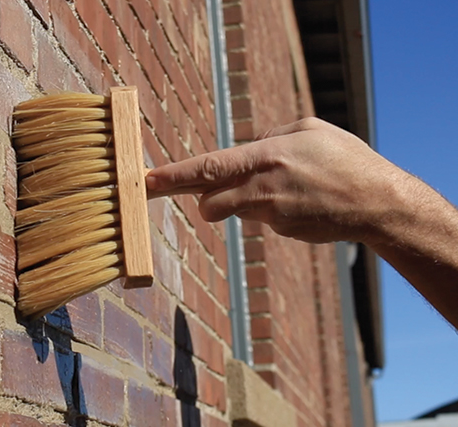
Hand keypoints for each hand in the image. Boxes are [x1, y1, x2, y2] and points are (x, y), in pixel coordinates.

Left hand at [146, 117, 406, 243]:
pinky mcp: (281, 231)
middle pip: (209, 199)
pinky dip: (270, 207)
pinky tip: (299, 199)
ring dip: (242, 197)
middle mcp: (261, 188)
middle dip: (194, 197)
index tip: (149, 180)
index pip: (208, 167)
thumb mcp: (308, 129)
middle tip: (180, 190)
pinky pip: (263, 216)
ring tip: (280, 185)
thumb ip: (270, 135)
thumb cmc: (345, 159)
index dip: (174, 175)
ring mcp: (270, 215)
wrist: (377, 203)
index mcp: (265, 156)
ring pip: (236, 208)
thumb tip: (246, 147)